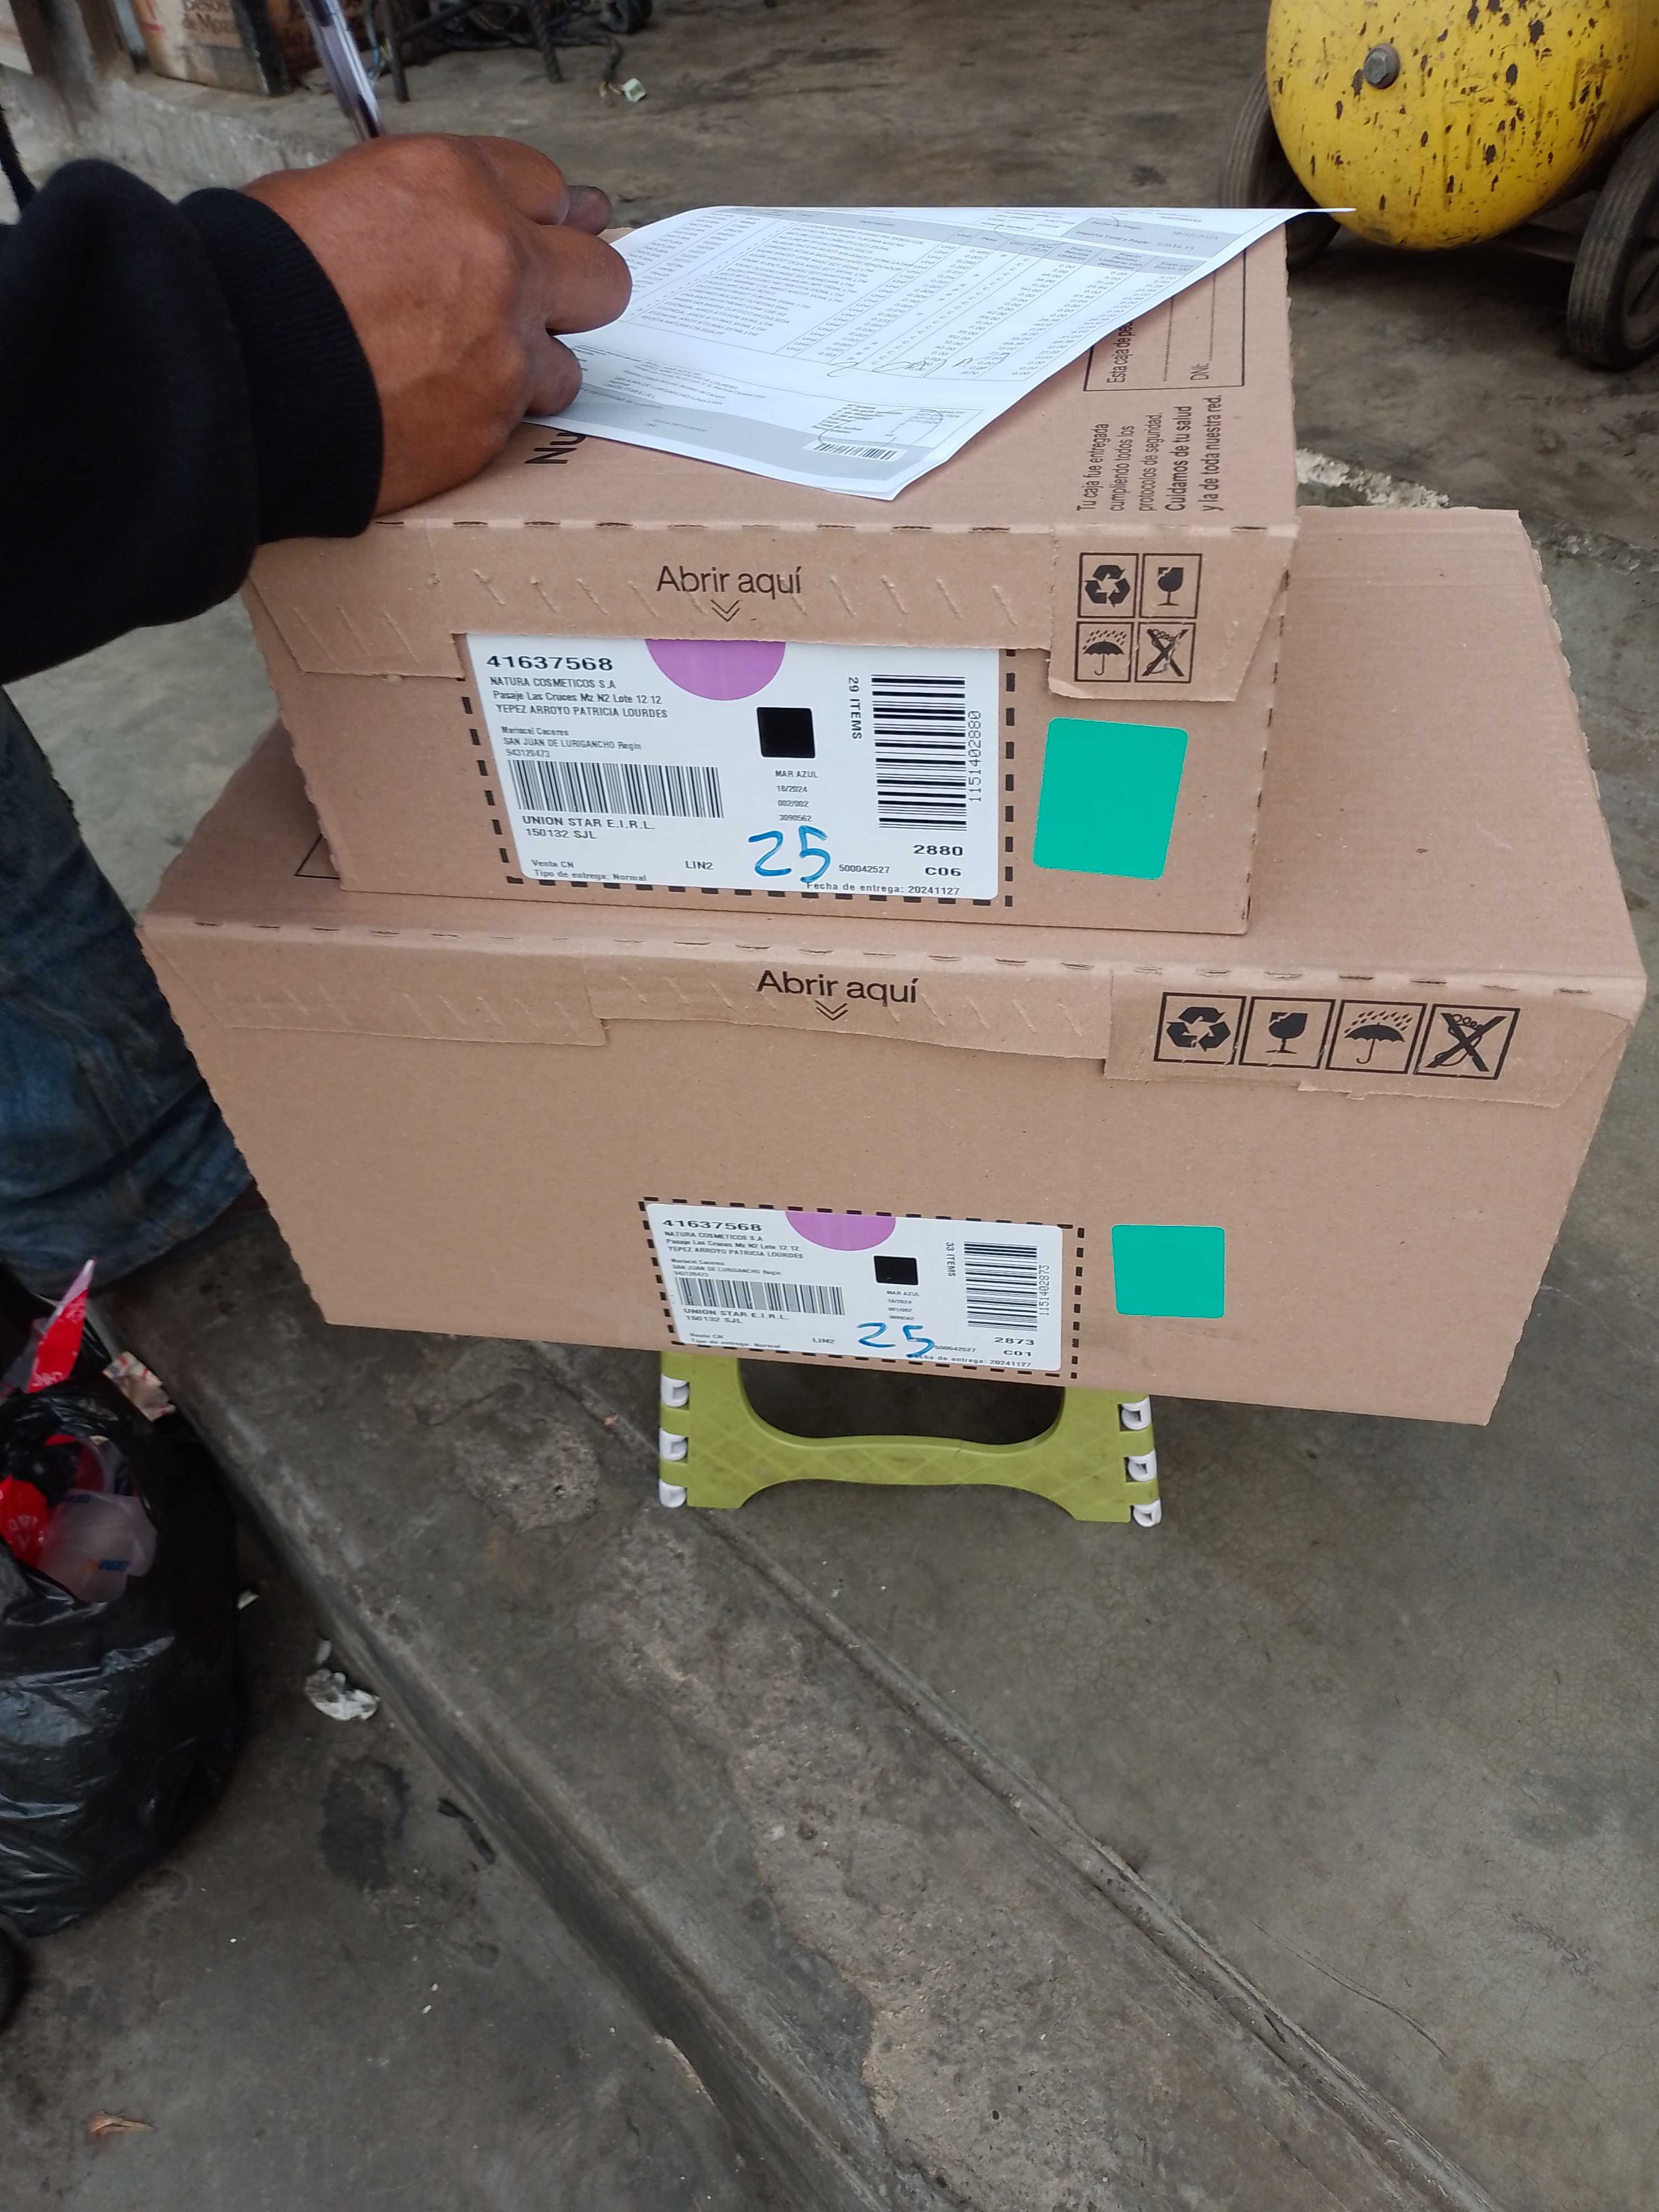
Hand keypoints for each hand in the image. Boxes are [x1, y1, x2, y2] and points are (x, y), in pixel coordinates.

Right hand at [243, 135, 628, 513]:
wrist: (236, 373)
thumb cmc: (260, 282)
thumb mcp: (330, 195)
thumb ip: (413, 211)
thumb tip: (437, 229)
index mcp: (453, 181)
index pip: (547, 187)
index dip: (541, 218)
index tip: (540, 235)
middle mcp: (498, 260)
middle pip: (600, 275)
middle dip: (574, 289)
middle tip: (543, 304)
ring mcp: (504, 351)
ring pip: (567, 365)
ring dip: (530, 369)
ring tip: (469, 374)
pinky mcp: (490, 427)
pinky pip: (516, 423)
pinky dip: (482, 419)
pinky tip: (435, 413)